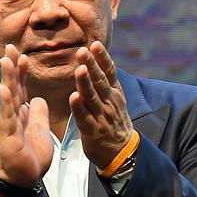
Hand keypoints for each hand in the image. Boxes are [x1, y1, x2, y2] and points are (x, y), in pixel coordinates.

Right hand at [0, 44, 52, 188]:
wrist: (22, 179)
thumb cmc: (29, 156)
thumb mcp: (38, 129)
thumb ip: (37, 114)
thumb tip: (38, 98)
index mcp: (19, 113)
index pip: (20, 88)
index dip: (21, 71)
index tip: (22, 53)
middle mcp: (10, 115)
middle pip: (11, 87)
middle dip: (11, 67)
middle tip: (10, 46)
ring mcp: (7, 124)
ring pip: (7, 98)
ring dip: (7, 78)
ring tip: (6, 61)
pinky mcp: (7, 136)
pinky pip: (7, 117)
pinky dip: (6, 103)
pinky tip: (5, 89)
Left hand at [69, 41, 132, 168]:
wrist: (122, 153)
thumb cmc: (114, 121)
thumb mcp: (114, 99)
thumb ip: (105, 82)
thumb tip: (95, 59)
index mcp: (115, 93)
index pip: (109, 72)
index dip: (102, 58)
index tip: (95, 44)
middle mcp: (110, 102)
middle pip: (100, 81)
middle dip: (91, 65)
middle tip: (83, 51)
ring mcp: (102, 116)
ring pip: (92, 97)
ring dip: (85, 83)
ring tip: (79, 69)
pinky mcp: (93, 131)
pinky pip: (84, 117)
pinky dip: (79, 108)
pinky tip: (73, 97)